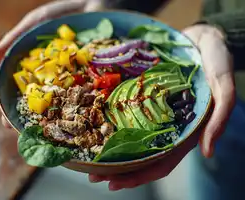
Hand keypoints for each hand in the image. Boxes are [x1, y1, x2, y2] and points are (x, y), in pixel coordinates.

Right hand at [0, 0, 89, 127]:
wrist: (94, 7)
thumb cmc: (62, 13)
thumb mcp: (36, 22)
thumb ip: (15, 37)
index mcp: (37, 66)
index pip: (17, 86)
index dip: (6, 98)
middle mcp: (53, 76)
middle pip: (35, 99)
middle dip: (23, 114)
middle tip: (14, 127)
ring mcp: (71, 79)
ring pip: (58, 101)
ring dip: (46, 117)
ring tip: (36, 130)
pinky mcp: (89, 78)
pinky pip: (82, 94)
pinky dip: (76, 107)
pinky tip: (69, 120)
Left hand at [89, 24, 234, 189]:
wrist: (203, 39)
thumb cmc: (216, 61)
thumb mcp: (223, 86)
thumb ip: (218, 118)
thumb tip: (206, 152)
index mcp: (184, 132)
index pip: (161, 163)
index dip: (138, 176)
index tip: (113, 182)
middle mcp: (166, 127)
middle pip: (140, 155)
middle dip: (117, 168)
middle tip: (91, 174)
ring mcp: (154, 113)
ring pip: (131, 137)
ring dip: (111, 148)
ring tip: (88, 155)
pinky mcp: (146, 97)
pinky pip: (127, 113)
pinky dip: (113, 121)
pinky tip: (96, 123)